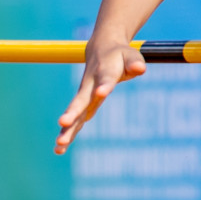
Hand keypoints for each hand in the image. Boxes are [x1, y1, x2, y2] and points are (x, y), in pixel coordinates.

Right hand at [56, 35, 145, 153]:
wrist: (101, 49)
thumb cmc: (120, 55)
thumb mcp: (130, 55)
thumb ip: (134, 62)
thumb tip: (140, 69)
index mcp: (105, 72)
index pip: (106, 79)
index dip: (104, 85)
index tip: (102, 92)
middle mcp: (90, 85)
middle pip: (81, 100)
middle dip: (72, 111)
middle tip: (62, 122)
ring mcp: (85, 95)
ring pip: (75, 113)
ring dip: (67, 129)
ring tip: (59, 144)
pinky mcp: (84, 104)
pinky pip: (76, 121)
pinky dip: (69, 133)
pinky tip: (59, 149)